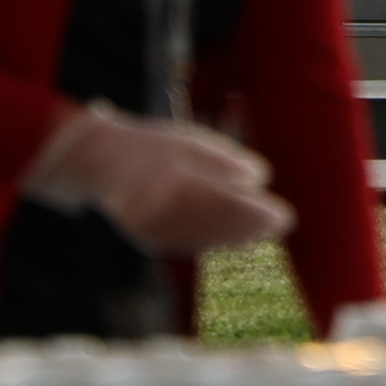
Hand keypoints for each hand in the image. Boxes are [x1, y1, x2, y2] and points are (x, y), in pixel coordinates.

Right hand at [25, 104, 291, 256]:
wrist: (102, 161)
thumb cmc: (155, 146)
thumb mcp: (192, 142)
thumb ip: (225, 161)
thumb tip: (260, 179)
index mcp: (170, 178)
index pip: (223, 201)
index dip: (254, 212)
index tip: (283, 214)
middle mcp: (158, 208)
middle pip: (215, 223)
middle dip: (251, 226)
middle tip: (283, 222)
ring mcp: (150, 228)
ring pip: (203, 238)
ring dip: (238, 237)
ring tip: (267, 232)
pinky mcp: (148, 239)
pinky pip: (188, 243)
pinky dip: (215, 242)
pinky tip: (240, 241)